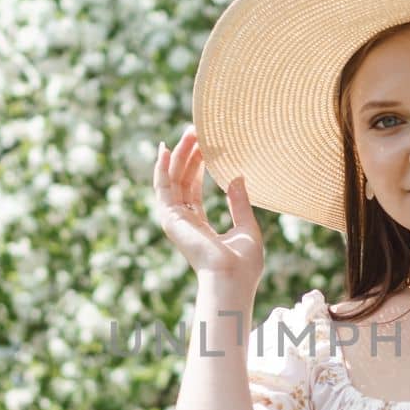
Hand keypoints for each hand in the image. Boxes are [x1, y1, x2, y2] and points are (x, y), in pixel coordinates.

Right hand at [152, 123, 263, 291]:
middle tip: (196, 130)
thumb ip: (240, 203)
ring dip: (178, 155)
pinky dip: (163, 168)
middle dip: (187, 155)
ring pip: (172, 180)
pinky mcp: (171, 219)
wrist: (233, 278)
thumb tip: (238, 177)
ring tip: (188, 132)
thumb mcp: (246, 227)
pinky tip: (167, 149)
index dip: (197, 166)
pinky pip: (163, 188)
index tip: (204, 144)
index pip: (193, 190)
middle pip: (181, 181)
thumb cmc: (244, 263)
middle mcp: (184, 222)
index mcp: (199, 226)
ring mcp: (175, 221)